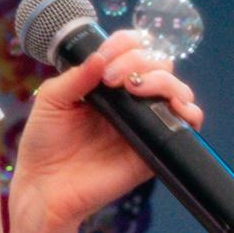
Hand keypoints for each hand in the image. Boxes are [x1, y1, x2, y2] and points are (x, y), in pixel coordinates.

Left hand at [9, 29, 203, 232]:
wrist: (45, 187)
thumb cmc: (44, 144)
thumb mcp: (51, 100)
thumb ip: (76, 77)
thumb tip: (100, 57)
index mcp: (107, 85)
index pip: (132, 51)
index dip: (125, 45)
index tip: (106, 56)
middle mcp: (130, 101)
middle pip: (159, 64)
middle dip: (139, 61)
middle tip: (112, 78)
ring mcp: (144, 123)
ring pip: (176, 89)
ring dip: (162, 79)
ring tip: (135, 88)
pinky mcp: (154, 148)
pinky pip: (186, 125)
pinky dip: (189, 110)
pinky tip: (171, 105)